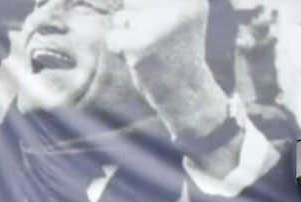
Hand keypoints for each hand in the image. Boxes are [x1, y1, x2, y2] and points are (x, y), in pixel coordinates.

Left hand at [106, 0, 238, 166]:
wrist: (187, 94)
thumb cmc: (177, 53)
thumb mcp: (179, 16)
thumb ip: (156, 2)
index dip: (144, 11)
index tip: (158, 34)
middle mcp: (178, 7)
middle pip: (132, 2)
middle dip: (135, 21)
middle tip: (155, 42)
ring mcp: (159, 26)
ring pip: (122, 18)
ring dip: (127, 36)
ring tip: (149, 50)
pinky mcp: (141, 46)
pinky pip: (113, 37)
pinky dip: (118, 49)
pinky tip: (138, 60)